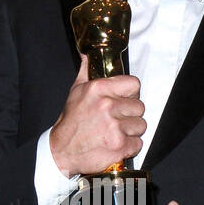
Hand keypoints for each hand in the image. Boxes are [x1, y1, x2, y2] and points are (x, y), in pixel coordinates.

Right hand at [49, 57, 144, 177]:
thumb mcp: (76, 91)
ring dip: (131, 131)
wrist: (62, 151)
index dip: (131, 93)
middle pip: (139, 107)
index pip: (134, 84)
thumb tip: (87, 53)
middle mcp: (107, 106)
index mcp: (98, 89)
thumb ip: (86, 71)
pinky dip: (129, 147)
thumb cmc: (70, 122)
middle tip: (117, 119)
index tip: (126, 100)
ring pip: (141, 125)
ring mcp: (115, 127)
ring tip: (116, 132)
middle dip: (130, 114)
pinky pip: (138, 143)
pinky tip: (116, 144)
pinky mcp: (120, 146)